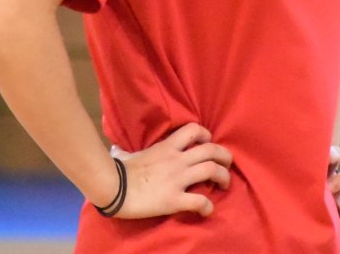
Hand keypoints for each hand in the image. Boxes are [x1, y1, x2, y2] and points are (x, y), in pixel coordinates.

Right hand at [104, 123, 232, 218]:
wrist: (113, 188)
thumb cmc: (120, 170)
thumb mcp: (130, 154)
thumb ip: (132, 151)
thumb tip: (118, 152)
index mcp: (167, 146)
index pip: (194, 130)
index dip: (206, 135)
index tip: (207, 144)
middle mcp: (177, 160)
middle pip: (211, 150)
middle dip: (225, 157)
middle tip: (226, 164)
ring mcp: (177, 179)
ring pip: (211, 170)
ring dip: (223, 177)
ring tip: (223, 184)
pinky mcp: (174, 199)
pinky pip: (200, 201)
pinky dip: (208, 206)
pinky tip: (207, 209)